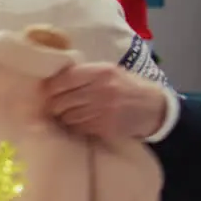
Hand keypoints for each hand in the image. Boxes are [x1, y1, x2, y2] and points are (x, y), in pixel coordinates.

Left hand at [43, 63, 168, 140]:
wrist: (154, 108)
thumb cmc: (127, 87)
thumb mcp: (110, 72)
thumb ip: (85, 74)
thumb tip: (53, 79)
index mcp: (101, 72)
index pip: (64, 79)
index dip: (50, 87)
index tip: (45, 91)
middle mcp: (102, 90)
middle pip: (62, 100)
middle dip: (54, 105)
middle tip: (51, 106)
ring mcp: (104, 110)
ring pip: (68, 116)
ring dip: (63, 117)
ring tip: (64, 115)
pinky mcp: (106, 127)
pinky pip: (79, 128)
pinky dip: (74, 126)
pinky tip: (77, 123)